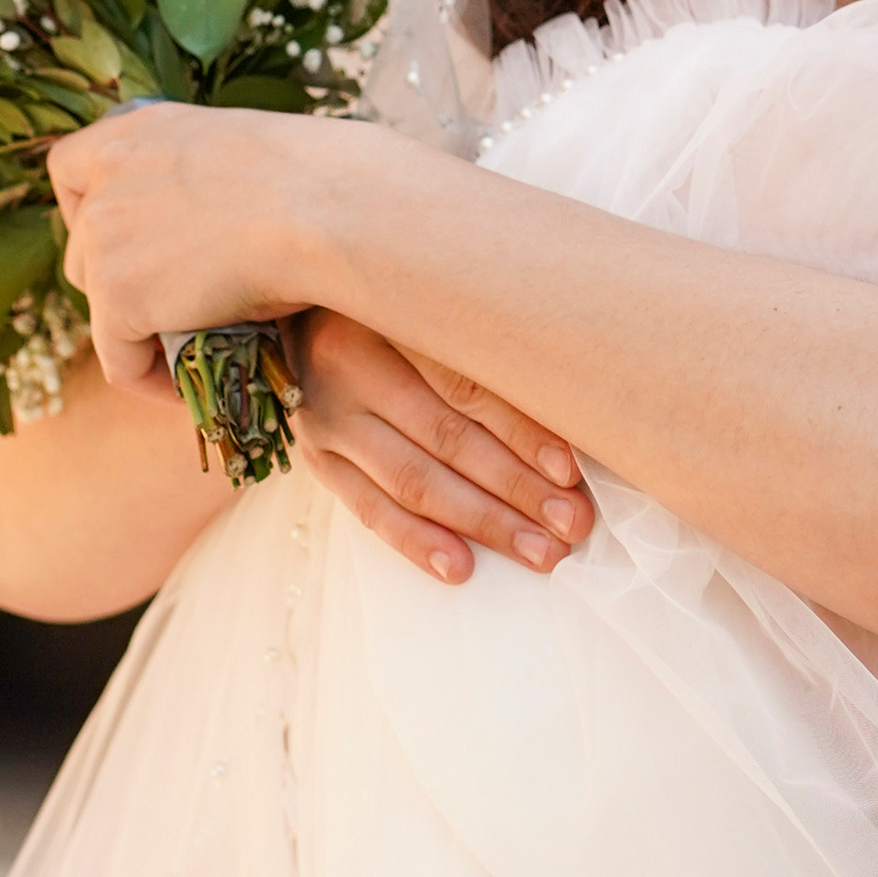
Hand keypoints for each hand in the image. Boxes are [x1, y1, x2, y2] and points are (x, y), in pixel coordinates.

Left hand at [48, 104, 332, 399]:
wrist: (329, 209)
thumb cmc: (322, 185)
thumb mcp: (244, 162)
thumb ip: (203, 185)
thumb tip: (214, 232)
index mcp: (139, 131)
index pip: (71, 168)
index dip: (94, 209)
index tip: (138, 241)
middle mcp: (107, 177)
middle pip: (82, 247)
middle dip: (120, 278)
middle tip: (177, 306)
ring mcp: (103, 237)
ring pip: (101, 303)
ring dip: (139, 326)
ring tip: (194, 348)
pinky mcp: (118, 295)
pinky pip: (120, 360)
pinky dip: (151, 379)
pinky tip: (193, 386)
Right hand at [291, 313, 595, 586]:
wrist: (303, 314)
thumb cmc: (401, 312)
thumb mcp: (435, 308)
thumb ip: (488, 348)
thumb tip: (574, 410)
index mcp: (389, 317)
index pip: (466, 384)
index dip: (521, 429)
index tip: (570, 471)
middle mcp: (350, 366)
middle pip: (447, 437)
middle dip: (517, 487)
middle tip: (571, 524)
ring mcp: (328, 416)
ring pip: (413, 479)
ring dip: (482, 522)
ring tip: (539, 553)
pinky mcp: (319, 457)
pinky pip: (369, 508)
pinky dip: (416, 540)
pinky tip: (459, 568)